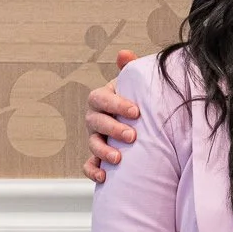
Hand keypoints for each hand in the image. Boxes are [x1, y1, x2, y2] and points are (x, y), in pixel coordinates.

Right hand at [84, 49, 139, 181]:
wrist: (143, 125)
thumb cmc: (138, 101)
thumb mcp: (136, 85)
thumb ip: (130, 70)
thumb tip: (123, 54)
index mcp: (103, 99)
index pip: (101, 98)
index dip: (116, 104)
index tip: (136, 112)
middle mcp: (95, 118)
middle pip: (96, 122)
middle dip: (113, 129)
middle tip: (132, 136)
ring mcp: (95, 138)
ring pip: (92, 144)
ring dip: (103, 152)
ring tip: (118, 159)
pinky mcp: (98, 158)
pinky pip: (89, 166)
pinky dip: (93, 172)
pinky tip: (104, 177)